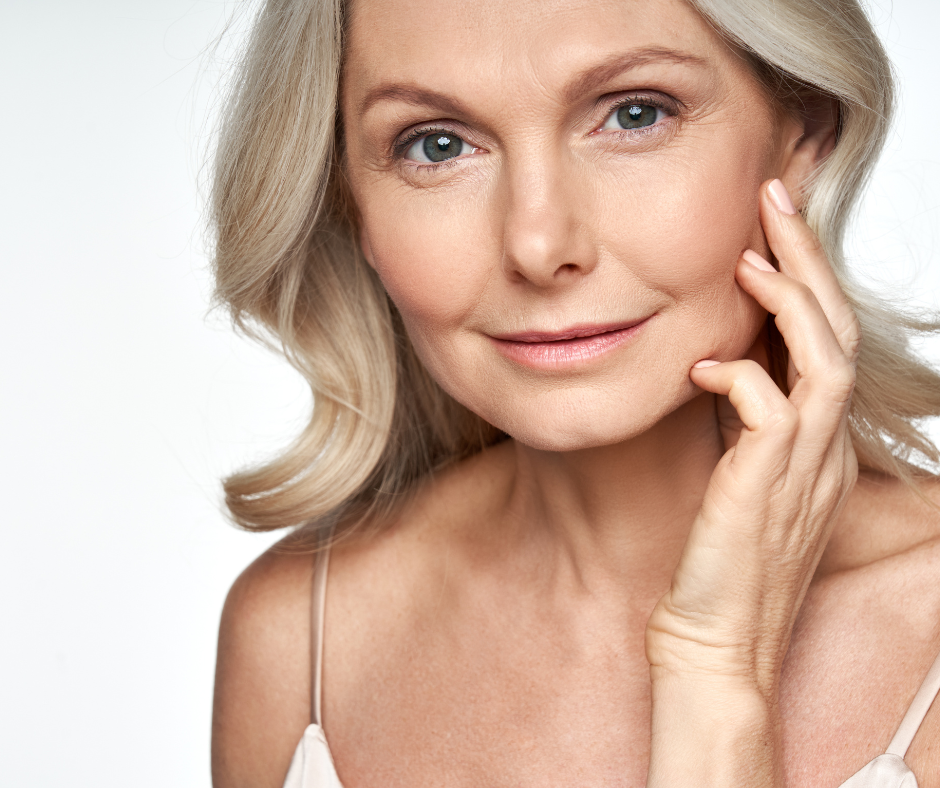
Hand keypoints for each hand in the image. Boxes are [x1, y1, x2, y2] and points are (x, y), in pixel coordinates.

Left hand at [645, 179, 859, 785]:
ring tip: (753, 254)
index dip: (806, 283)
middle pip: (836, 333)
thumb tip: (722, 365)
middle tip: (774, 201)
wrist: (713, 641)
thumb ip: (746, 424)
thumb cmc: (718, 563)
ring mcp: (803, 469)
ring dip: (790, 300)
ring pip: (823, 359)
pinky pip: (769, 409)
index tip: (771, 233)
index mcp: (819, 445)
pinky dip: (739, 375)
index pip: (827, 343)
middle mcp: (824, 450)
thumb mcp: (741, 479)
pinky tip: (702, 367)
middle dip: (808, 262)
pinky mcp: (765, 488)